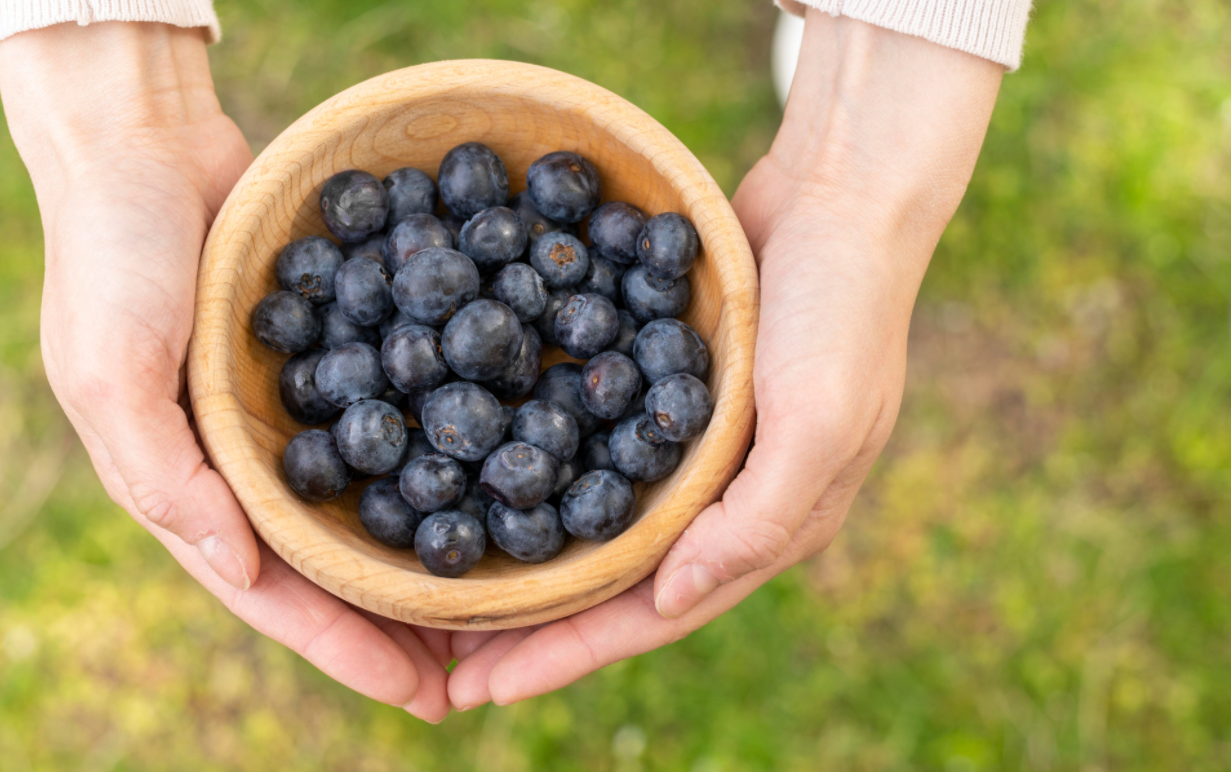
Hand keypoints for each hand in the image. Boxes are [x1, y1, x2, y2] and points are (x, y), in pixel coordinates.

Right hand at [0, 22, 450, 721]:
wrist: (146, 145)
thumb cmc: (110, 254)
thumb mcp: (109, 368)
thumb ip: (161, 473)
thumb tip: (239, 569)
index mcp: (196, 485)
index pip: (278, 592)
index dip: (348, 649)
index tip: (425, 695)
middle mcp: (253, 462)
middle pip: (341, 564)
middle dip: (406, 623)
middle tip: (488, 669)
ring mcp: (300, 411)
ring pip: (379, 501)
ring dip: (435, 551)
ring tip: (508, 599)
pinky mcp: (337, 353)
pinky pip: (398, 414)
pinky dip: (444, 447)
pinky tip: (504, 470)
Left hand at [445, 12, 1003, 707]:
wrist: (841, 195)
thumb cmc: (841, 311)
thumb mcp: (817, 421)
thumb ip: (754, 520)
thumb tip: (670, 602)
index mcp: (765, 524)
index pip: (654, 612)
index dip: (571, 653)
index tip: (486, 687)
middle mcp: (724, 498)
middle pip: (615, 582)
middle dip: (535, 626)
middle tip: (445, 659)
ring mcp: (694, 448)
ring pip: (597, 523)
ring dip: (530, 560)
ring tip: (453, 590)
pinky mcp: (667, 393)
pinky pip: (596, 448)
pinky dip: (544, 473)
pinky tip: (487, 475)